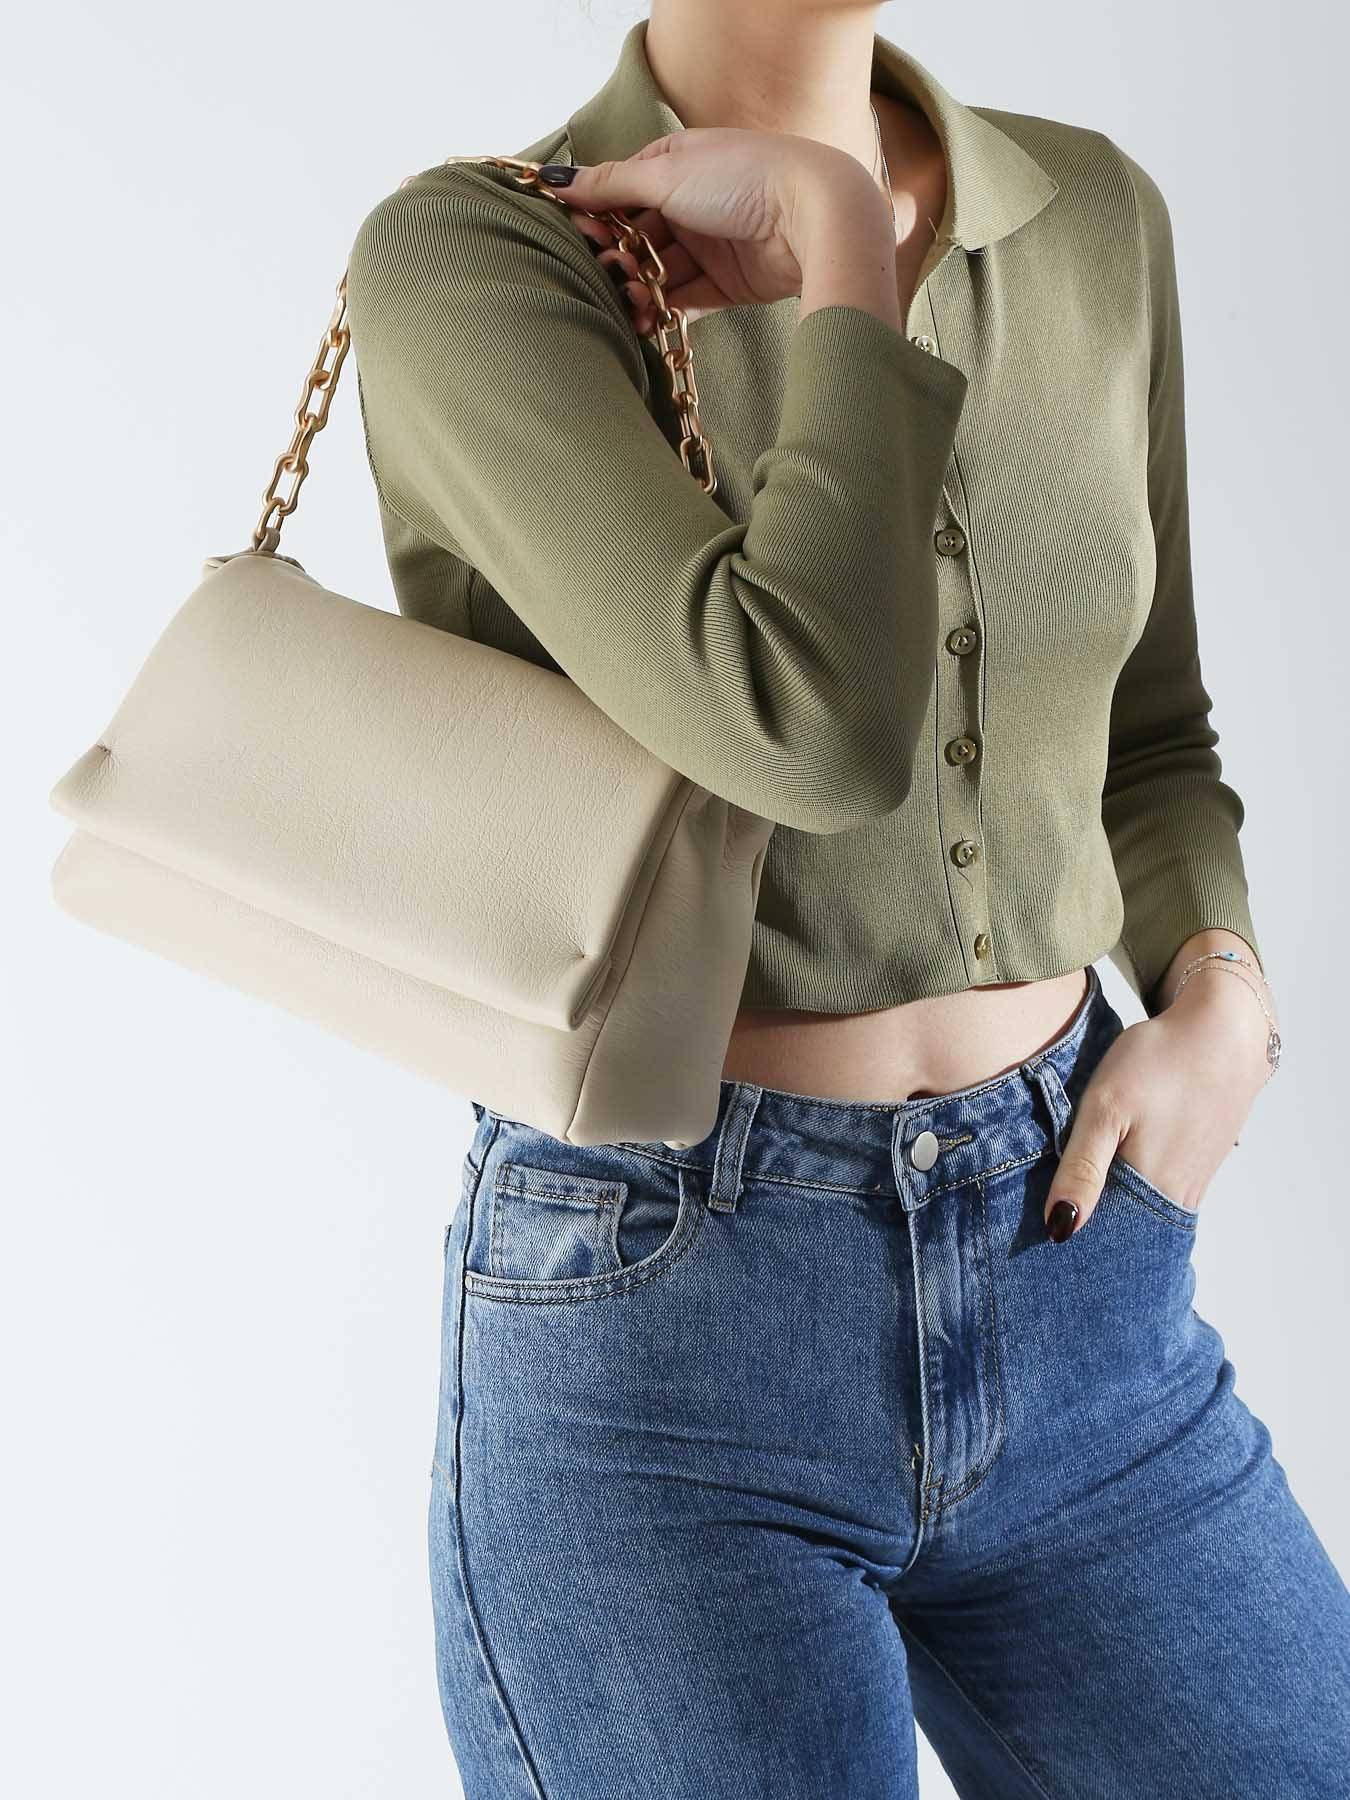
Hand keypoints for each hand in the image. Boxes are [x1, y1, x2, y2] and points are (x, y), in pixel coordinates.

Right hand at [536, 128, 895, 330]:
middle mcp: (694, 201)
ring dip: (638, 288)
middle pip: (640, 236)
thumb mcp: (667, 173)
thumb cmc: (741, 177)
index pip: (625, 191)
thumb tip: (558, 182)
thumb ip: (611, 184)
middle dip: (618, 257)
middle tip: (606, 272)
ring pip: (660, 271)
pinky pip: (686, 299)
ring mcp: (713, 244)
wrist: (812, 214)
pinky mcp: (731, 283)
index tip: (581, 235)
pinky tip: (644, 320)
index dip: (600, 215)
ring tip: (630, 300)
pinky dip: (664, 309)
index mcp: (678, 163)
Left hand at [1043, 962, 1275, 1240]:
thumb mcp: (1106, 1107)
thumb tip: (1060, 1229)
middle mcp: (1177, 1198)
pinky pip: (1161, 1195)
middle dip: (1089, 1229)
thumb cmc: (1160, 1061)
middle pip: (1125, 1232)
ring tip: (1078, 1194)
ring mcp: (1194, 1182)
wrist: (1224, 1031)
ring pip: (1143, 1213)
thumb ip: (1082, 1169)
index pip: (1101, 1239)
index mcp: (1150, 1189)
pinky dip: (1134, 1191)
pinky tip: (1116, 1172)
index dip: (1069, 1235)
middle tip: (1053, 1213)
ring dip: (1112, 1210)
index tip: (1036, 1235)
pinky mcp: (1201, 1165)